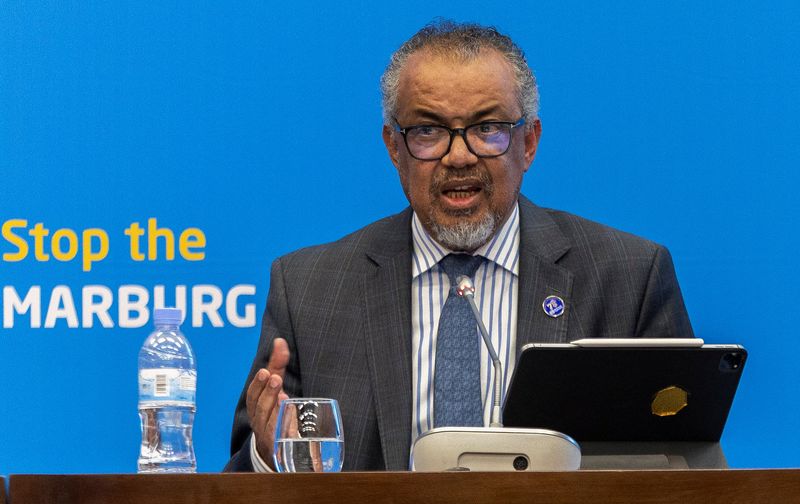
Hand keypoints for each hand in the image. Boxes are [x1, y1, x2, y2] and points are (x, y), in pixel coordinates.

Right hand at [246, 337, 289, 467]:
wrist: (276, 449)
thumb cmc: (274, 411)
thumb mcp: (275, 387)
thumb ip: (277, 365)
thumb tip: (280, 342)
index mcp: (256, 407)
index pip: (252, 396)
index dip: (258, 384)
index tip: (266, 372)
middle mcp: (259, 422)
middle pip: (258, 408)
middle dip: (266, 392)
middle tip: (275, 378)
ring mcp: (268, 436)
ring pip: (267, 423)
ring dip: (274, 408)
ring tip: (283, 396)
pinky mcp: (279, 448)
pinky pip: (279, 440)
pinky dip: (283, 429)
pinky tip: (291, 419)